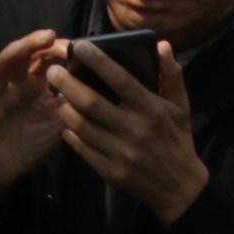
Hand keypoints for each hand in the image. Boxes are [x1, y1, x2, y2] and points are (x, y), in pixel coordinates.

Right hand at [0, 32, 72, 196]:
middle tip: (49, 35)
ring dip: (8, 58)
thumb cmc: (31, 144)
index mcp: (33, 85)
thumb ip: (72, 105)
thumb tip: (96, 85)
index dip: (55, 50)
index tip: (73, 45)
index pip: (42, 60)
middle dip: (33, 45)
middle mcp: (12, 85)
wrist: (4, 174)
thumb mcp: (57, 124)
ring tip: (21, 48)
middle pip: (20, 58)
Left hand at [49, 40, 208, 222]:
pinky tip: (65, 124)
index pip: (122, 81)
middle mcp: (135, 130)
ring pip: (83, 127)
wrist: (179, 188)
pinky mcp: (110, 171)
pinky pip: (83, 149)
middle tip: (53, 71)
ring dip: (65, 109)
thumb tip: (162, 45)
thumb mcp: (181, 107)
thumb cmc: (177, 140)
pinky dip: (71, 135)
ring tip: (55, 95)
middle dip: (69, 84)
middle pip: (93, 103)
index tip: (80, 46)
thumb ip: (171, 76)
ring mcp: (121, 153)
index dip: (99, 62)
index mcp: (152, 110)